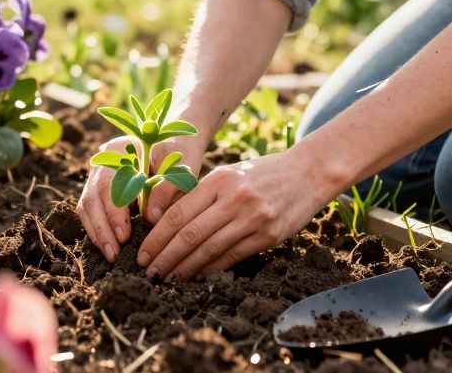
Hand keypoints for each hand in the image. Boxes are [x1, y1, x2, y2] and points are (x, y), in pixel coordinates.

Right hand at [77, 134, 204, 261]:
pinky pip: (90, 211)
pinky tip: (109, 245)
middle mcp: (103, 161)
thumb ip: (165, 188)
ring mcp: (98, 175)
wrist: (176, 144)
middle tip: (114, 253)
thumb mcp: (178, 167)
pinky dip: (97, 229)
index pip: (109, 183)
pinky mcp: (100, 189)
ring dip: (97, 232)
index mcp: (119, 150)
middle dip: (101, 228)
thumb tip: (150, 218)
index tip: (125, 235)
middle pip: (92, 196)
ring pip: (87, 206)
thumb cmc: (179, 155)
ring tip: (111, 254)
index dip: (114, 211)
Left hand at [135, 147, 333, 279]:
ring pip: (209, 249)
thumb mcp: (229, 173)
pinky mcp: (268, 235)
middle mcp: (234, 199)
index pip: (178, 213)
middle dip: (165, 257)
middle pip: (190, 234)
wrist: (309, 172)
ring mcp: (253, 218)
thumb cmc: (263, 173)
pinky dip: (211, 269)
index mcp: (218, 180)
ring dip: (185, 268)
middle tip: (149, 273)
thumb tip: (168, 223)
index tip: (142, 253)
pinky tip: (197, 276)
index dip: (156, 237)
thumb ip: (203, 194)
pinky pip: (232, 256)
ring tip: (168, 279)